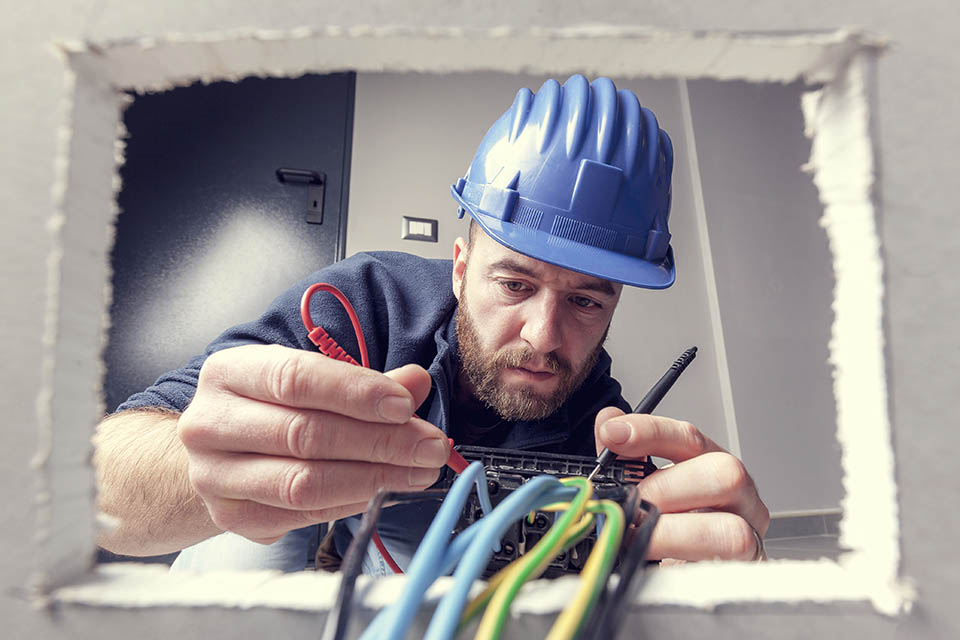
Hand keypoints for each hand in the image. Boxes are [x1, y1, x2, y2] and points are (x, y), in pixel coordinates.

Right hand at [177, 344, 449, 544]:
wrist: (215, 453)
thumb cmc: (269, 408)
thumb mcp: (307, 379)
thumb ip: (361, 382)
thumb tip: (416, 381)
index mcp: (228, 373)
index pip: (296, 379)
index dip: (355, 392)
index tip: (405, 405)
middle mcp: (210, 423)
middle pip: (305, 434)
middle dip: (380, 441)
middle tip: (430, 446)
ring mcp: (214, 476)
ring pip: (304, 482)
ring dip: (373, 478)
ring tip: (419, 472)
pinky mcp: (231, 517)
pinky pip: (303, 515)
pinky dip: (351, 503)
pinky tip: (384, 490)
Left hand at [594, 407, 768, 561]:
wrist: (696, 572)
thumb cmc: (674, 525)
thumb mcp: (646, 486)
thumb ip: (626, 457)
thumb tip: (607, 422)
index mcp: (711, 465)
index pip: (689, 437)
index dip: (649, 432)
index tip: (613, 434)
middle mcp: (739, 495)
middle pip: (725, 474)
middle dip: (666, 489)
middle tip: (632, 505)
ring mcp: (750, 534)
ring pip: (732, 529)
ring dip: (673, 533)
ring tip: (639, 537)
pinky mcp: (748, 570)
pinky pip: (726, 573)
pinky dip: (687, 564)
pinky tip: (660, 562)